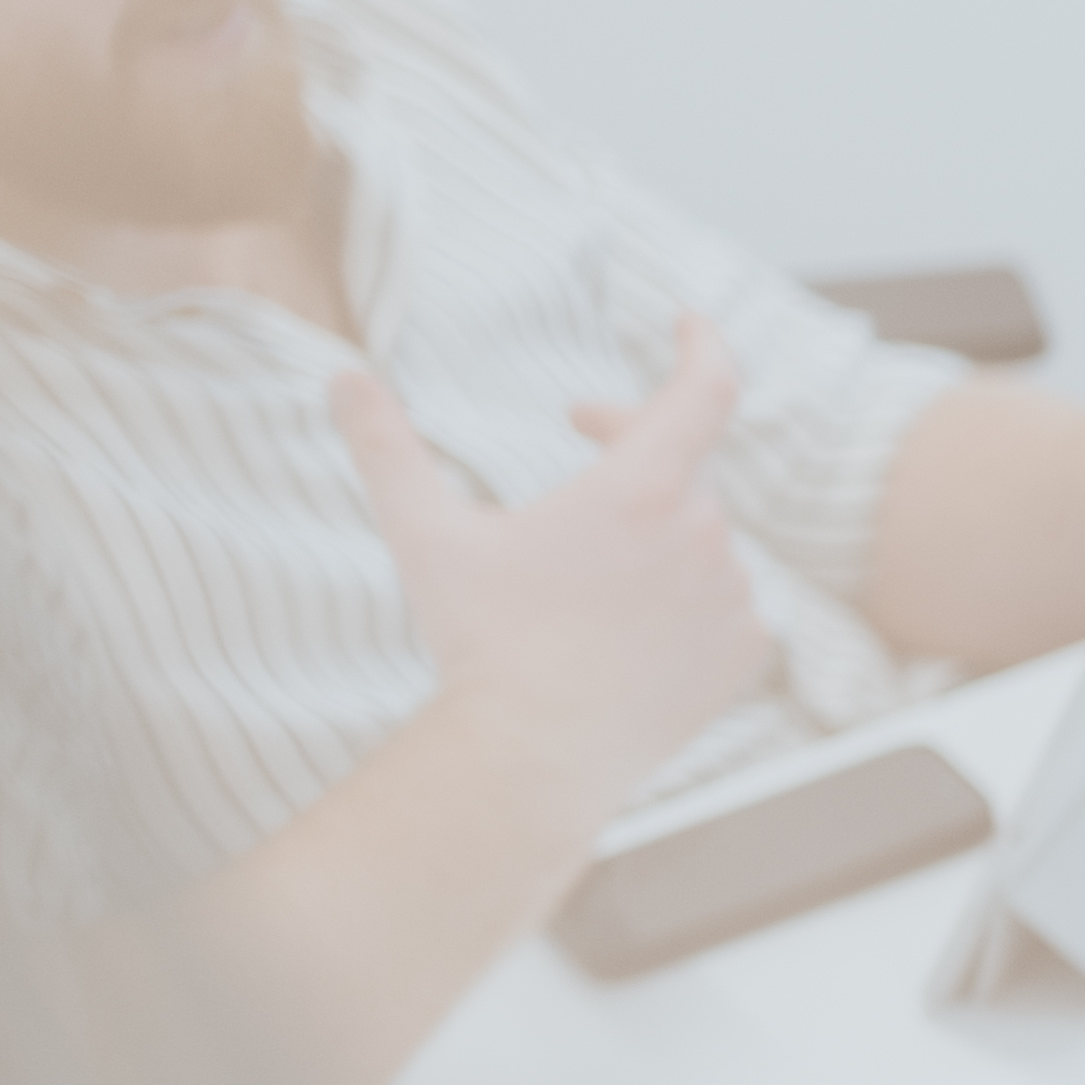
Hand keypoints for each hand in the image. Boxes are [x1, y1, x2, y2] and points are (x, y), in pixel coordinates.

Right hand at [336, 325, 771, 810]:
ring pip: (702, 534)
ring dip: (658, 526)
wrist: (532, 761)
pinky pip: (724, 599)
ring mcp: (732, 596)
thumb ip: (385, 447)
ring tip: (592, 554)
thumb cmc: (480, 642)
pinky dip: (686, 592)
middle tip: (585, 434)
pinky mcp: (744, 652)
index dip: (704, 345)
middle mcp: (704, 535)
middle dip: (635, 439)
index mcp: (641, 489)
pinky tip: (631, 619)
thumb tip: (341, 378)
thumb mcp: (424, 533)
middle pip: (685, 460)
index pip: (707, 387)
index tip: (687, 322)